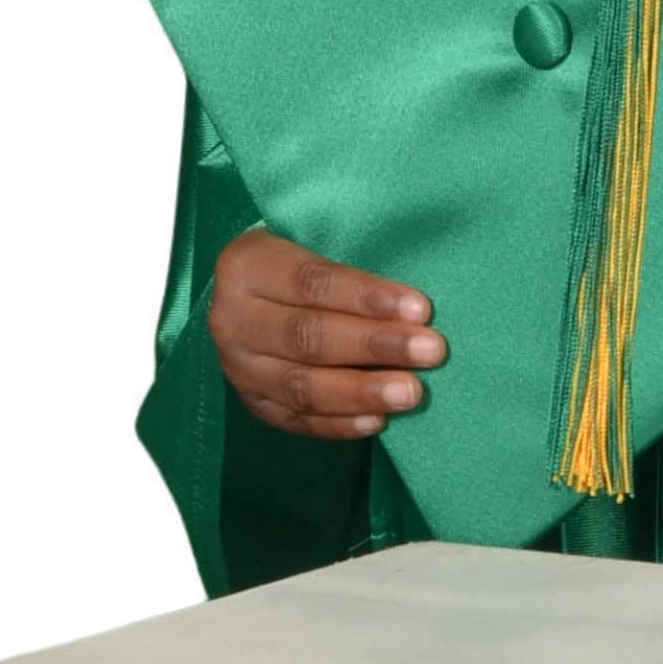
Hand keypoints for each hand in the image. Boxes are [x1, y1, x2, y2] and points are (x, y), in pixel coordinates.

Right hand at [207, 228, 445, 439]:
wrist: (249, 292)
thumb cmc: (299, 259)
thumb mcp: (310, 240)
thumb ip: (350, 264)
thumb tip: (414, 306)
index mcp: (246, 265)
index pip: (313, 283)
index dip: (367, 298)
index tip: (420, 309)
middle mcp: (232, 319)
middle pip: (308, 336)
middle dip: (375, 345)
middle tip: (430, 350)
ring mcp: (239, 368)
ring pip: (301, 386)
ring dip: (361, 392)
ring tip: (410, 392)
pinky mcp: (252, 403)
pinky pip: (296, 420)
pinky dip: (339, 423)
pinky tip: (378, 420)